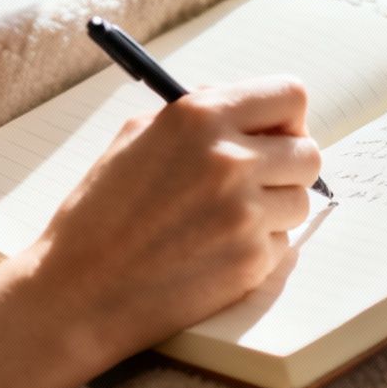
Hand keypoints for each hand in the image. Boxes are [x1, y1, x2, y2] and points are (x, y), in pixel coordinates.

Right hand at [28, 76, 321, 356]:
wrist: (78, 291)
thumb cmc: (100, 214)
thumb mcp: (136, 138)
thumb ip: (198, 116)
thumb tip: (249, 110)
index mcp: (199, 117)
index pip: (289, 96)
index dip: (286, 117)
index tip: (275, 133)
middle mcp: (228, 159)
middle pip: (308, 152)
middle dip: (288, 166)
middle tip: (259, 180)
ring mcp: (243, 212)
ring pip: (300, 201)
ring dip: (274, 210)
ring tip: (224, 220)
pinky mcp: (251, 260)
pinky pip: (283, 245)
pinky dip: (258, 248)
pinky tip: (213, 252)